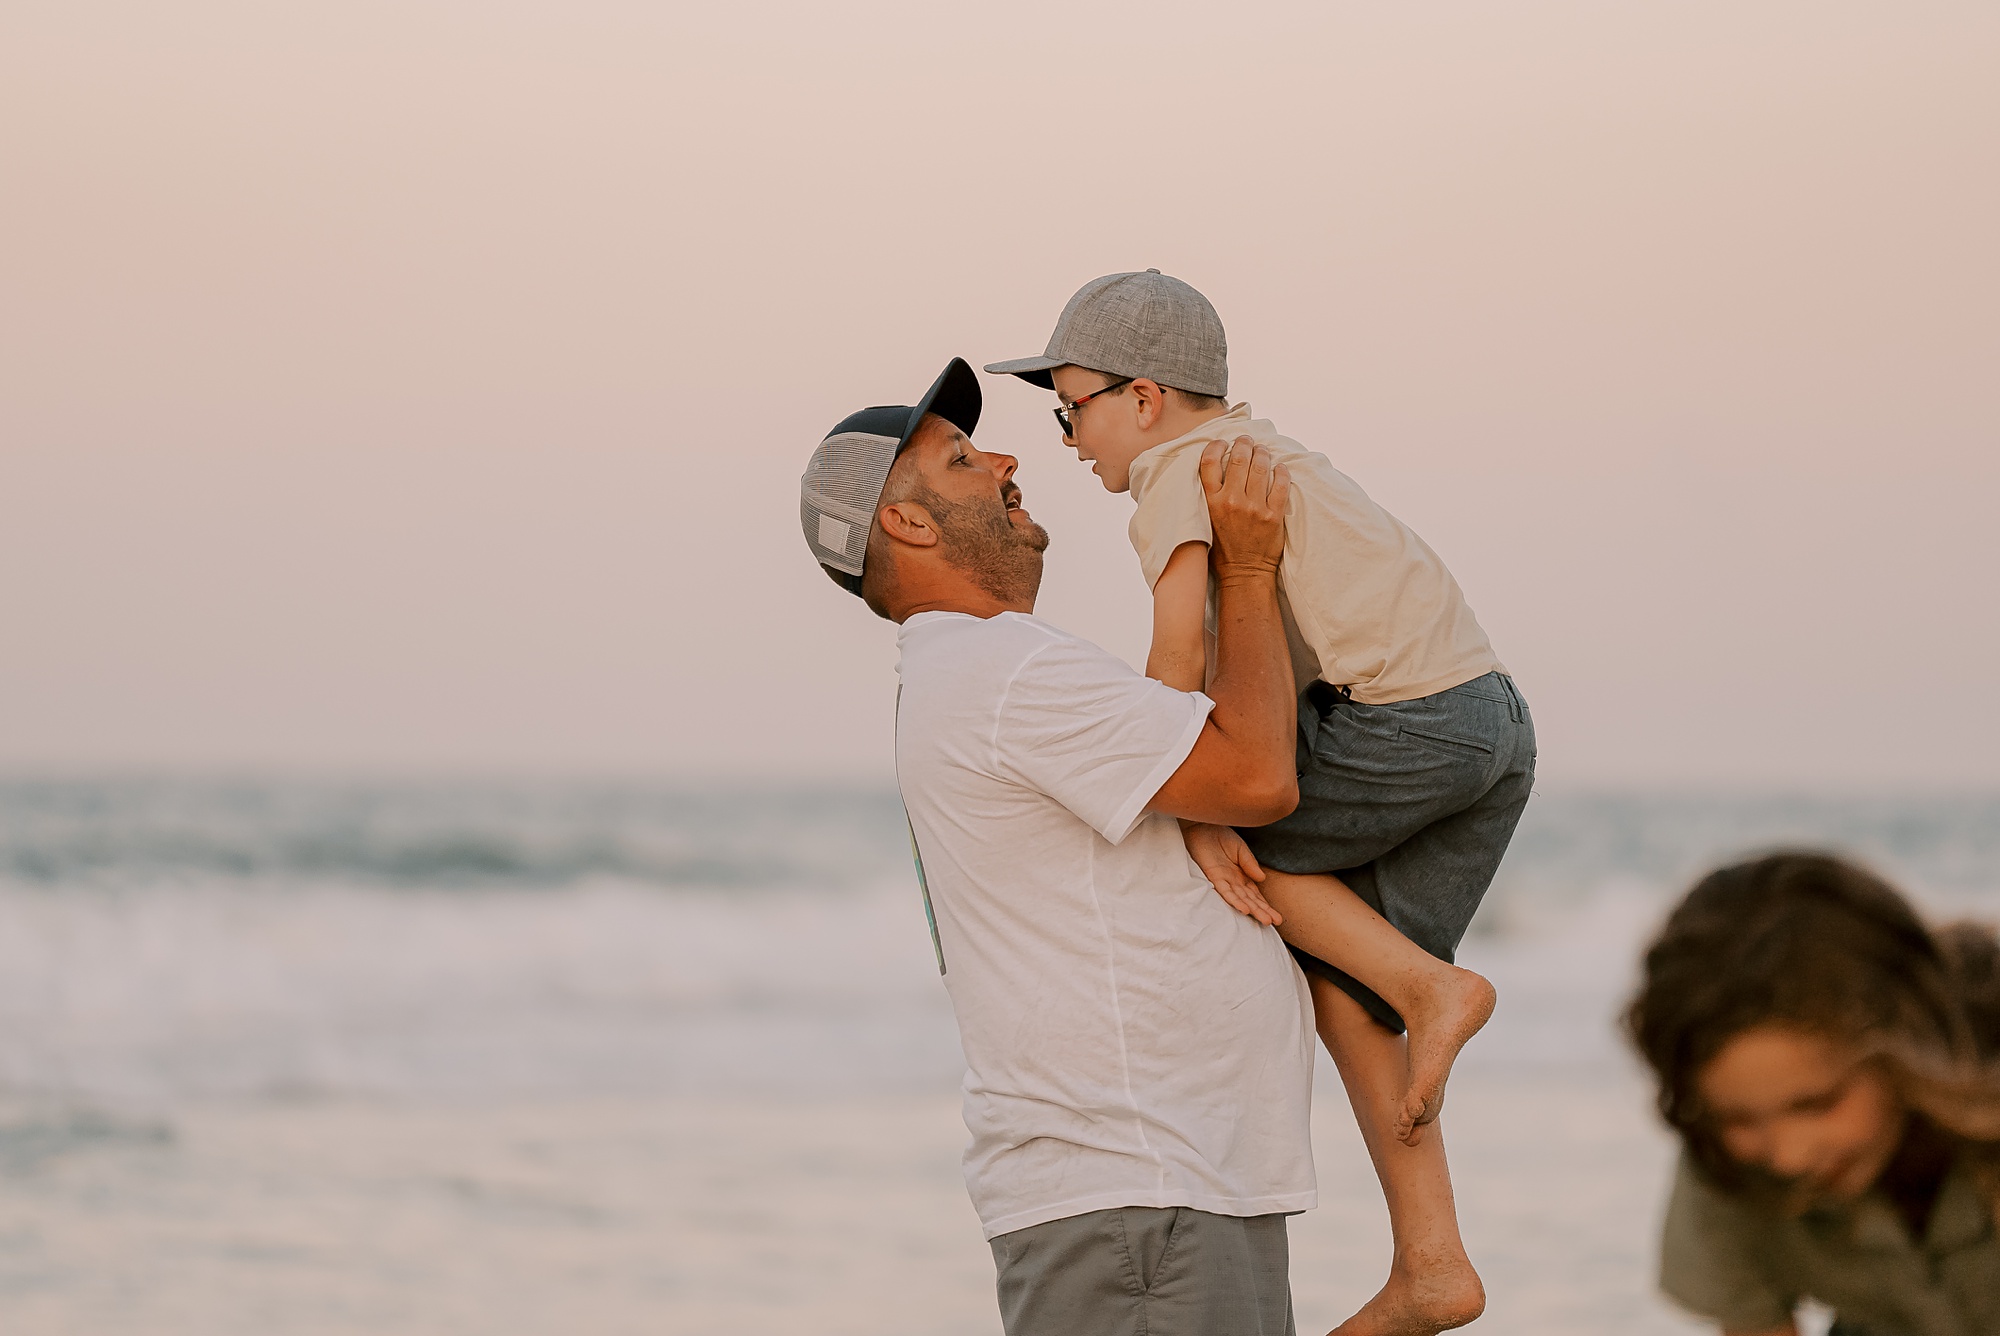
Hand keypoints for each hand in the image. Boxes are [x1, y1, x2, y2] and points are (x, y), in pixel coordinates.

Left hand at [1182, 822, 1281, 925]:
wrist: (1202, 826)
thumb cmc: (1220, 836)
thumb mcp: (1241, 849)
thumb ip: (1250, 864)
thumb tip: (1262, 878)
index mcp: (1241, 875)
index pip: (1255, 894)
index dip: (1266, 905)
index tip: (1277, 917)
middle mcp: (1233, 881)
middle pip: (1250, 899)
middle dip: (1263, 911)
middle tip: (1275, 923)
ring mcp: (1224, 880)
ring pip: (1240, 899)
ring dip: (1253, 910)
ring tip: (1264, 920)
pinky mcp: (1213, 877)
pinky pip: (1225, 891)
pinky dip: (1235, 901)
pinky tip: (1244, 910)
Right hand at [1199, 436, 1288, 581]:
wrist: (1243, 573)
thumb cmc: (1222, 549)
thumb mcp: (1204, 522)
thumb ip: (1207, 498)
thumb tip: (1212, 470)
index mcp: (1211, 502)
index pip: (1210, 462)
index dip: (1216, 446)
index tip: (1222, 442)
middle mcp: (1231, 502)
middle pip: (1239, 459)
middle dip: (1244, 444)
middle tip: (1246, 440)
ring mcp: (1254, 508)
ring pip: (1261, 467)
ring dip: (1262, 453)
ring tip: (1262, 450)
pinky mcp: (1273, 516)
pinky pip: (1280, 485)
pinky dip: (1281, 472)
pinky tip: (1280, 468)